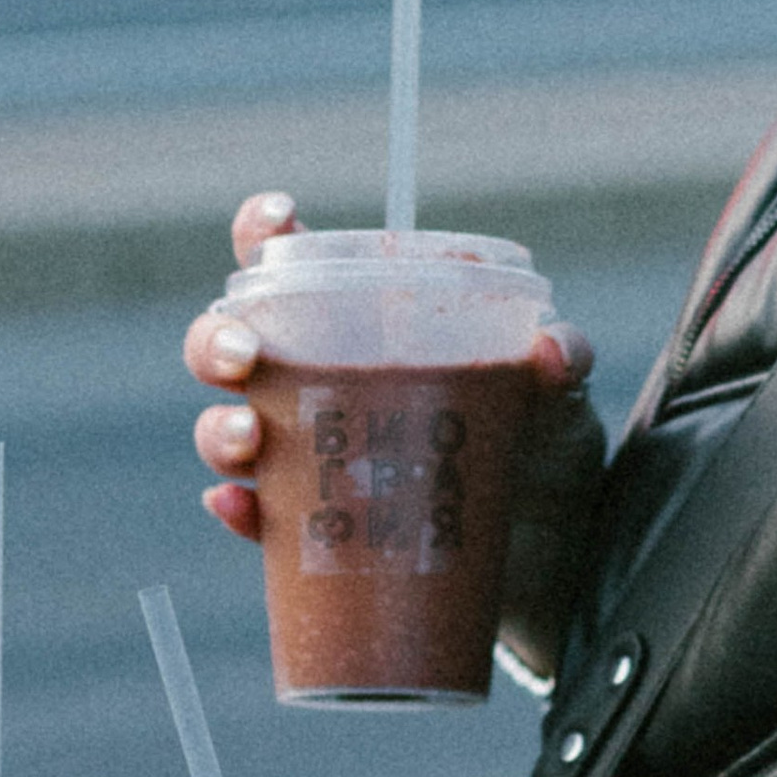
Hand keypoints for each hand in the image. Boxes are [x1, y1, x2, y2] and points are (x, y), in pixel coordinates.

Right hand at [183, 194, 605, 677]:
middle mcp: (321, 387)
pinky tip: (240, 507)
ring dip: (220, 429)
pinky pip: (259, 522)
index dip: (265, 230)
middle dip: (214, 341)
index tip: (278, 219)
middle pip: (231, 347)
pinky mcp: (317, 532)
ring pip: (229, 433)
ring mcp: (313, 460)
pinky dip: (239, 513)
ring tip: (250, 436)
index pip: (294, 265)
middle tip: (243, 355)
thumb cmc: (542, 452)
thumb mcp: (559, 397)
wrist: (554, 557)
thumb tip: (550, 349)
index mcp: (367, 330)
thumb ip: (562, 361)